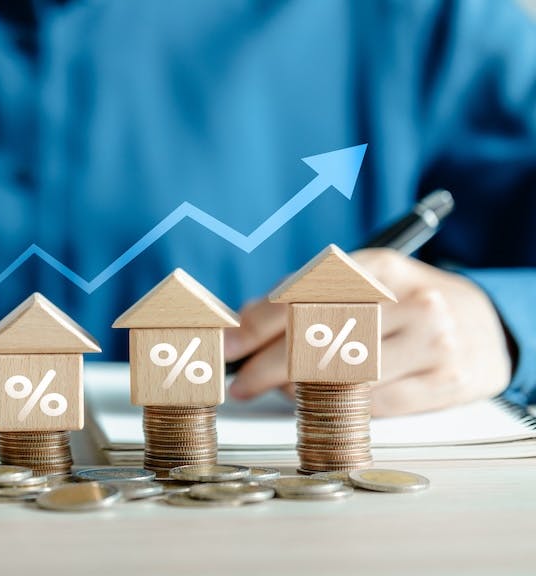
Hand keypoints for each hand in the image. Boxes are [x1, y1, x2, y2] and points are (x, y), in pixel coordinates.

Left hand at [224, 249, 512, 415]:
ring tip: (281, 389)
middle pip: (320, 339)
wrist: (485, 325)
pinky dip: (338, 406)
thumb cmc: (405, 303)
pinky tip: (321, 400)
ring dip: (299, 389)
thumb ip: (301, 298)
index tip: (227, 347)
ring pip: (343, 376)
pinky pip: (373, 405)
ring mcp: (433, 343)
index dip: (256, 325)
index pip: (306, 296)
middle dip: (267, 365)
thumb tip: (238, 325)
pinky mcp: (445, 383)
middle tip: (240, 383)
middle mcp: (411, 301)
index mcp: (381, 267)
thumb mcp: (359, 283)